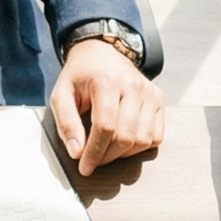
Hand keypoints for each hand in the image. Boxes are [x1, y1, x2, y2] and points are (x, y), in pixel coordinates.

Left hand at [50, 36, 166, 174]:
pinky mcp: (159, 99)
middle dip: (107, 157)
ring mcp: (150, 92)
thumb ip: (66, 123)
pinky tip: (124, 142)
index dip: (94, 153)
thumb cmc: (79, 77)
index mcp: (106, 81)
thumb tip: (77, 153)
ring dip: (123, 154)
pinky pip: (155, 136)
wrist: (102, 53)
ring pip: (143, 140)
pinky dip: (140, 146)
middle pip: (125, 137)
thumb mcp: (61, 94)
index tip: (84, 168)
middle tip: (93, 161)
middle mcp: (133, 85)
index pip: (105, 127)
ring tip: (107, 150)